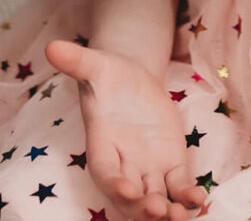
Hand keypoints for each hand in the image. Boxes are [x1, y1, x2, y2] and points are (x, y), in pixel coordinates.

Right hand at [46, 40, 206, 220]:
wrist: (130, 79)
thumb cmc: (107, 73)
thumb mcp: (94, 64)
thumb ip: (76, 60)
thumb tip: (52, 46)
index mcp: (101, 143)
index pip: (104, 171)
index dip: (113, 184)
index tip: (127, 189)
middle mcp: (123, 163)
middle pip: (128, 197)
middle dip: (140, 207)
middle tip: (156, 210)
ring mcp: (147, 168)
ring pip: (154, 199)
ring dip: (166, 212)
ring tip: (180, 215)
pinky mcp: (170, 166)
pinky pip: (177, 187)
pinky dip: (186, 196)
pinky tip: (199, 199)